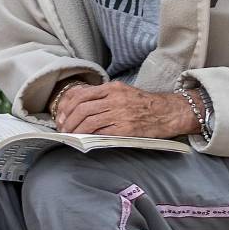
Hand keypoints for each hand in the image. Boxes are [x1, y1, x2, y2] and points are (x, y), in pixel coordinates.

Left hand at [55, 81, 198, 137]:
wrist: (168, 112)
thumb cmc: (145, 104)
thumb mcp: (123, 92)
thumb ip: (103, 96)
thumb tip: (80, 104)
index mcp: (113, 88)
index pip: (81, 94)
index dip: (67, 106)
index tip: (61, 116)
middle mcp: (115, 99)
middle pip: (82, 108)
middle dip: (68, 120)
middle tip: (62, 129)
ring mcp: (120, 114)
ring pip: (88, 121)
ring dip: (75, 130)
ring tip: (71, 136)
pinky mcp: (126, 129)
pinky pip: (101, 133)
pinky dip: (88, 137)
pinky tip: (84, 141)